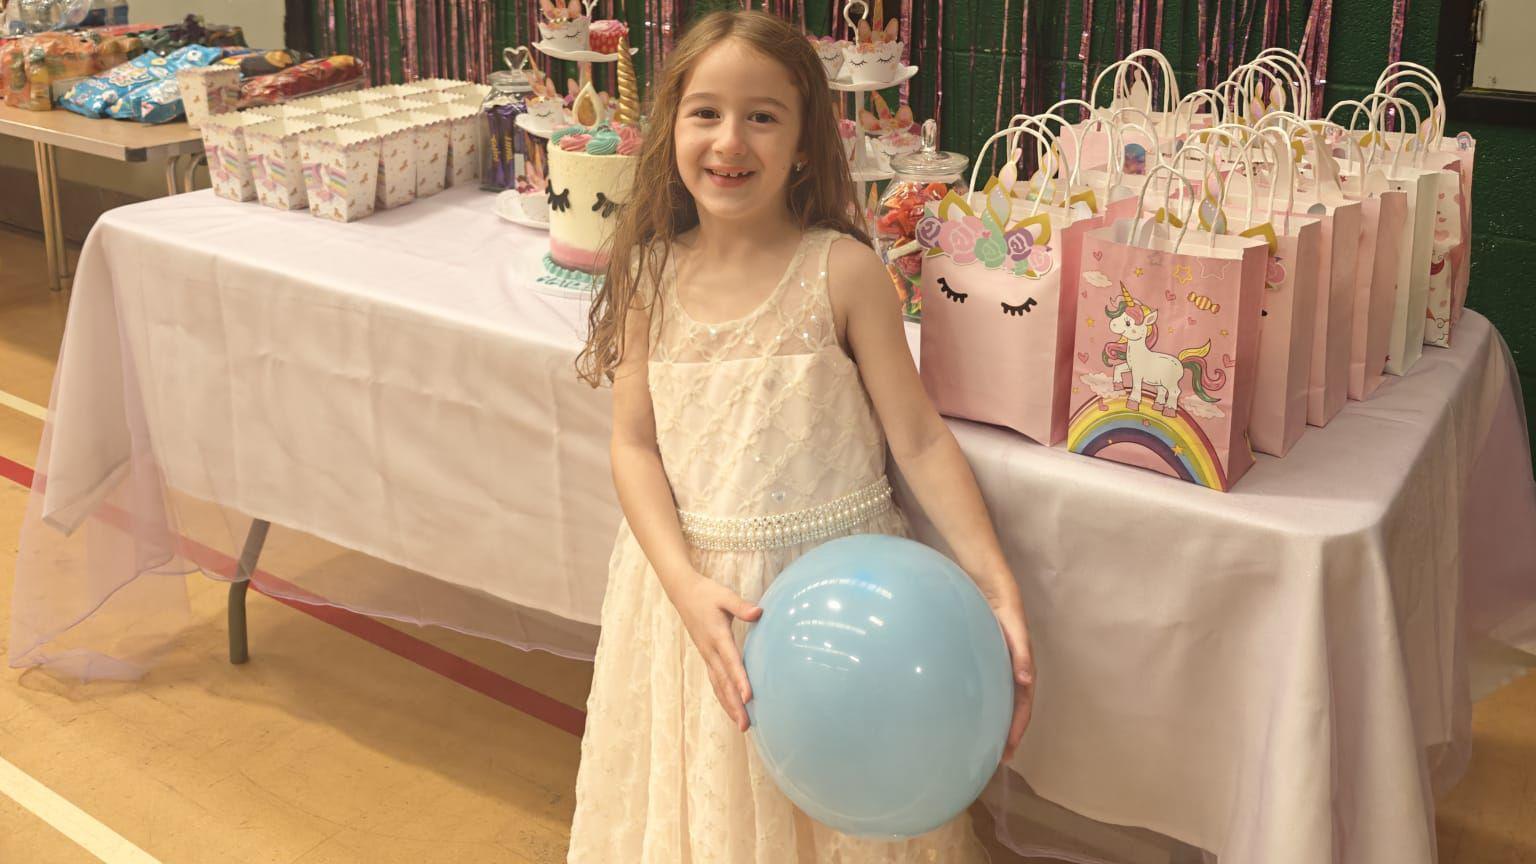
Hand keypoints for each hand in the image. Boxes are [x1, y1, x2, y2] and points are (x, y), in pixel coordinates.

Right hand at [668, 573, 763, 731]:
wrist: (683, 593)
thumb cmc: (706, 593)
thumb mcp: (724, 595)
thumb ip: (741, 605)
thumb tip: (758, 612)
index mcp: (717, 636)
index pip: (730, 662)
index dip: (739, 680)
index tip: (748, 697)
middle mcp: (710, 651)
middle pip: (724, 682)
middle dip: (735, 705)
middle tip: (745, 725)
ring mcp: (706, 655)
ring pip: (718, 686)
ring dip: (729, 706)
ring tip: (741, 725)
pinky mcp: (706, 656)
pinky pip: (714, 681)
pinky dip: (723, 697)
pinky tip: (731, 708)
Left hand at [990, 596, 1035, 765]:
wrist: (989, 585)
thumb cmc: (1005, 606)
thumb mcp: (1014, 628)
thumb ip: (1021, 653)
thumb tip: (1026, 681)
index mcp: (1022, 666)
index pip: (1023, 704)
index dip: (1018, 728)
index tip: (1009, 750)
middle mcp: (1012, 670)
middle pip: (1013, 707)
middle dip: (1008, 733)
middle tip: (997, 758)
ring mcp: (998, 665)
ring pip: (1000, 699)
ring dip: (997, 721)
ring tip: (985, 743)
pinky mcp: (984, 659)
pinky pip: (986, 686)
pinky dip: (984, 702)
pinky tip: (970, 712)